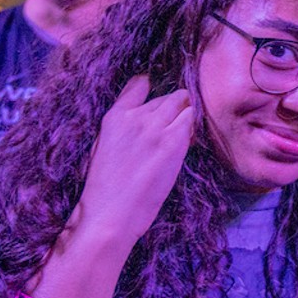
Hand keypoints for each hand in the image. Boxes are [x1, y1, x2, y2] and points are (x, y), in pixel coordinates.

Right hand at [73, 75, 193, 244]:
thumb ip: (125, 128)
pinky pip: (192, 120)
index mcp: (114, 117)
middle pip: (168, 96)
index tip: (160, 101)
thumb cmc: (105, 189)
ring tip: (181, 137)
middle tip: (174, 129)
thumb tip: (148, 118)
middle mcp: (136, 116)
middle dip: (174, 109)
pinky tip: (186, 145)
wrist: (111, 214)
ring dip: (186, 116)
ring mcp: (155, 127)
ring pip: (184, 103)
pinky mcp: (173, 141)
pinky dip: (193, 129)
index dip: (152, 88)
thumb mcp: (104, 147)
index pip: (139, 84)